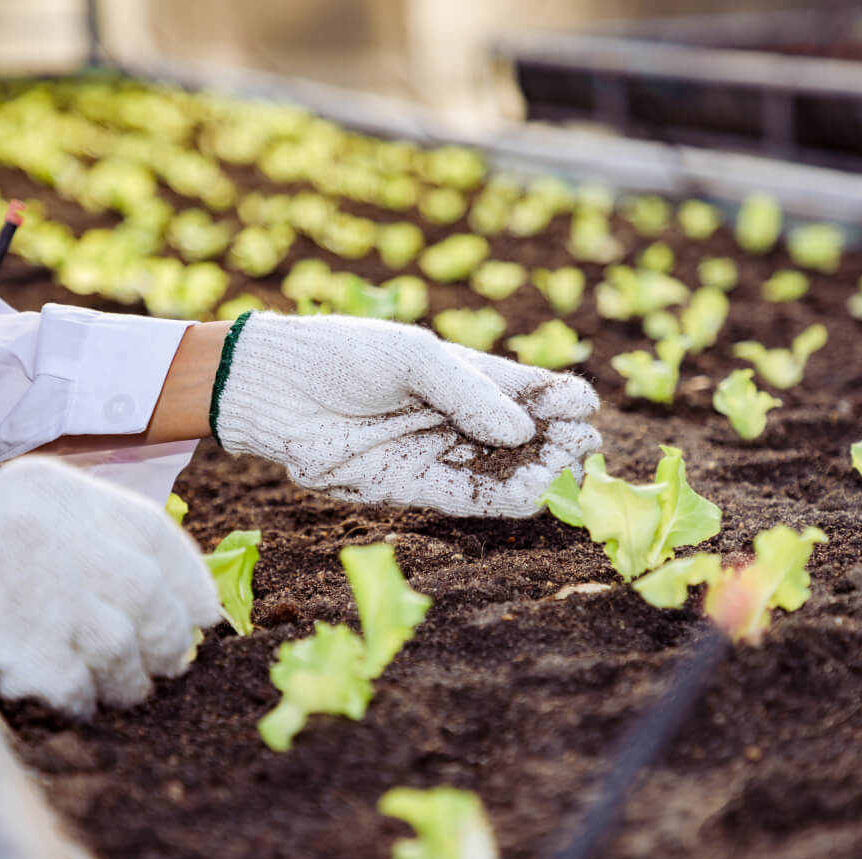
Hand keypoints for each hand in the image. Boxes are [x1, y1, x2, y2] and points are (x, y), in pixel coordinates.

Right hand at [0, 457, 220, 716]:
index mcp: (55, 490)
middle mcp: (55, 534)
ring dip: (130, 678)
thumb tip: (167, 582)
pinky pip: (78, 686)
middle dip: (168, 637)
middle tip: (169, 662)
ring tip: (123, 690)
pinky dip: (85, 700)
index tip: (205, 613)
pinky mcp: (19, 647)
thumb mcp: (17, 505)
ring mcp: (39, 591)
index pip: (152, 532)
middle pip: (148, 594)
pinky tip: (74, 701)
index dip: (190, 580)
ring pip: (121, 646)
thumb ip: (85, 527)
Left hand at [210, 312, 600, 516]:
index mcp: (465, 375)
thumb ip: (469, 392)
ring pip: (500, 471)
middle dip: (556, 443)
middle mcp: (458, 417)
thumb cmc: (344, 356)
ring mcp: (437, 452)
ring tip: (565, 477)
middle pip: (523, 437)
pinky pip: (466, 497)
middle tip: (583, 450)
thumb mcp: (413, 358)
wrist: (278, 389)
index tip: (581, 409)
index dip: (558, 400)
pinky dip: (500, 499)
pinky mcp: (412, 486)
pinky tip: (533, 496)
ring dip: (535, 475)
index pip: (527, 390)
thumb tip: (520, 430)